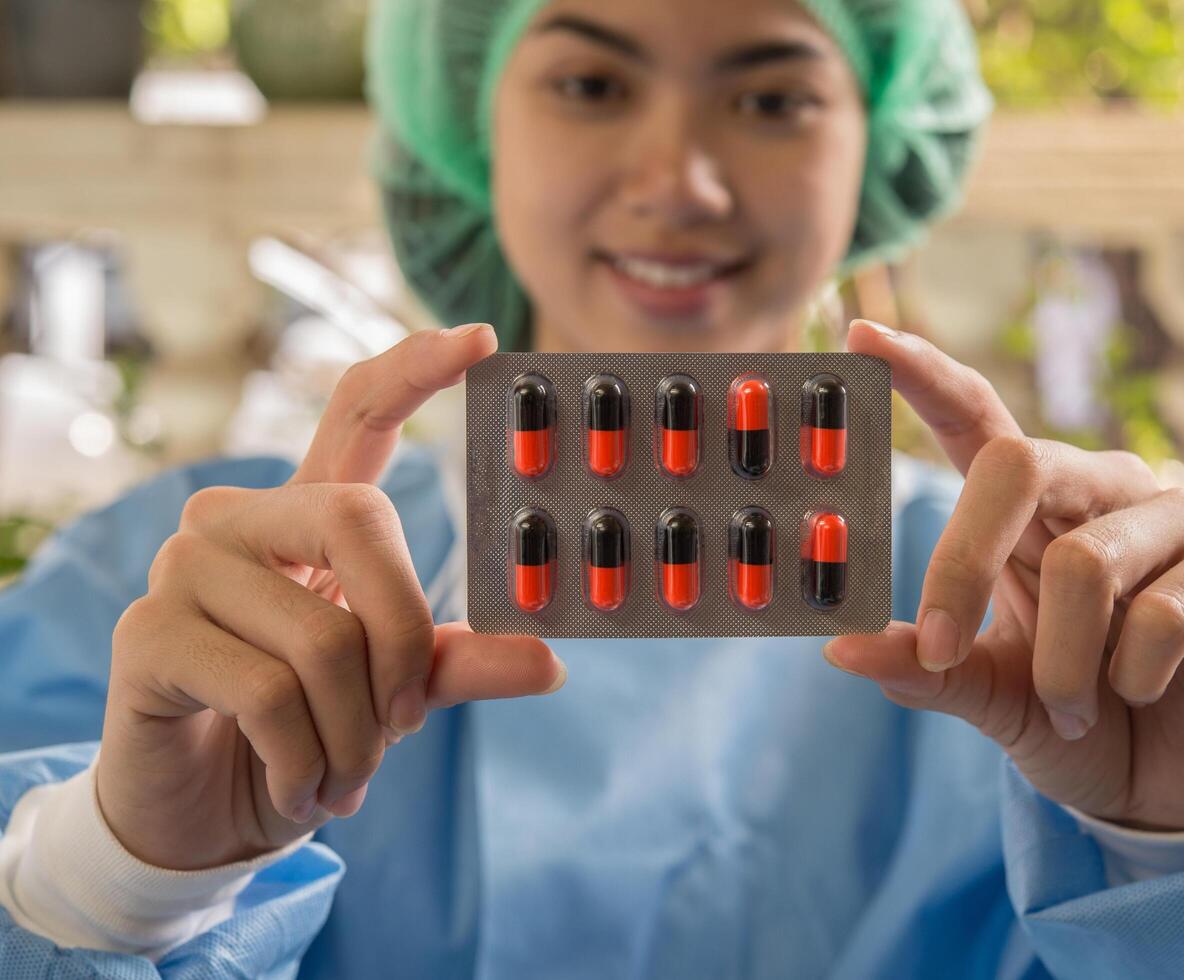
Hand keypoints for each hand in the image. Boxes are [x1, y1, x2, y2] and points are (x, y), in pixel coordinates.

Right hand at [98, 325, 563, 869]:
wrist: (203, 814)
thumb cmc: (303, 733)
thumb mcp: (393, 697)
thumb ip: (459, 664)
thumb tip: (551, 663)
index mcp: (306, 516)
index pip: (356, 413)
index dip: (414, 369)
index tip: (482, 340)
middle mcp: (239, 519)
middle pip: (363, 521)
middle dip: (404, 643)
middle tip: (403, 724)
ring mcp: (183, 566)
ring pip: (325, 635)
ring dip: (356, 732)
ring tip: (341, 774)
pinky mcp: (146, 632)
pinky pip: (270, 692)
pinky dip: (305, 760)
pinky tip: (295, 784)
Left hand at [827, 320, 1183, 829]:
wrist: (1170, 786)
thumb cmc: (1071, 719)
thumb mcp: (985, 693)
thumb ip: (925, 668)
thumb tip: (841, 649)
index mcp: (1031, 505)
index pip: (977, 415)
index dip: (922, 372)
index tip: (861, 337)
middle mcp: (1101, 488)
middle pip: (1019, 463)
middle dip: (963, 562)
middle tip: (940, 648)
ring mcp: (1175, 518)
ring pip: (1084, 562)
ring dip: (1059, 663)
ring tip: (1071, 712)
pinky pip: (1161, 612)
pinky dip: (1129, 677)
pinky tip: (1140, 694)